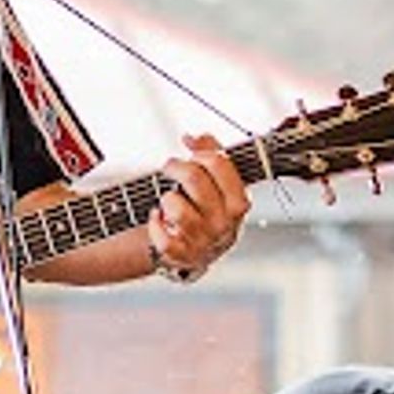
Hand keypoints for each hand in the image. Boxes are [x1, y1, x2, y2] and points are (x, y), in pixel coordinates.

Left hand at [144, 132, 253, 280]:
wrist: (196, 251)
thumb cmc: (204, 210)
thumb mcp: (216, 184)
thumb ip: (210, 154)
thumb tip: (193, 138)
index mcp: (238, 202)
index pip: (220, 164)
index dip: (200, 152)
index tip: (192, 155)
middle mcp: (224, 223)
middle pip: (194, 179)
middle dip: (176, 167)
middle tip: (170, 167)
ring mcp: (204, 241)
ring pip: (177, 209)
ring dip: (167, 199)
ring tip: (169, 200)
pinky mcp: (182, 255)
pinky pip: (163, 238)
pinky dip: (155, 226)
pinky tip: (157, 218)